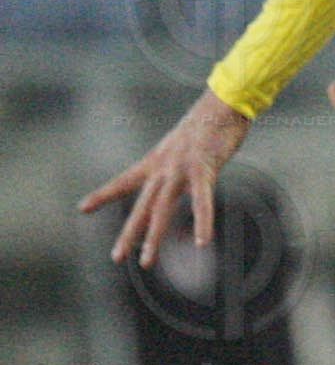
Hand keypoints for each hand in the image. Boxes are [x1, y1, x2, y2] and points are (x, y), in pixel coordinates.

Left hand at [79, 88, 250, 268]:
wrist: (222, 103)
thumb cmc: (207, 126)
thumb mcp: (182, 148)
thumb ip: (176, 168)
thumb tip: (176, 181)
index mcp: (155, 161)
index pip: (123, 180)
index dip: (103, 195)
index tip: (82, 208)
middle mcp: (162, 167)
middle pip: (142, 206)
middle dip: (129, 233)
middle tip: (117, 257)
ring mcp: (181, 169)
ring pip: (162, 208)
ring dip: (154, 237)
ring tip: (146, 261)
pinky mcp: (204, 170)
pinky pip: (203, 201)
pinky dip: (202, 222)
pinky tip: (201, 242)